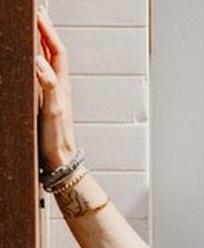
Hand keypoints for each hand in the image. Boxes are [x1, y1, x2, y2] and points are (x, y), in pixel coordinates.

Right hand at [35, 6, 77, 171]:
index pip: (57, 50)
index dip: (48, 31)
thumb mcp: (53, 110)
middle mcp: (58, 85)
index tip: (38, 13)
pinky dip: (33, 61)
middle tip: (34, 13)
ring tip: (30, 28)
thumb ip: (48, 85)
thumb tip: (40, 61)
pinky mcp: (44, 101)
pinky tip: (26, 60)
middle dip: (44, 31)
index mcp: (62, 84)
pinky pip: (39, 75)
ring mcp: (51, 93)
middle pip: (53, 52)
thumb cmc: (58, 139)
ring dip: (39, 44)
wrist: (60, 161)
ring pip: (46, 62)